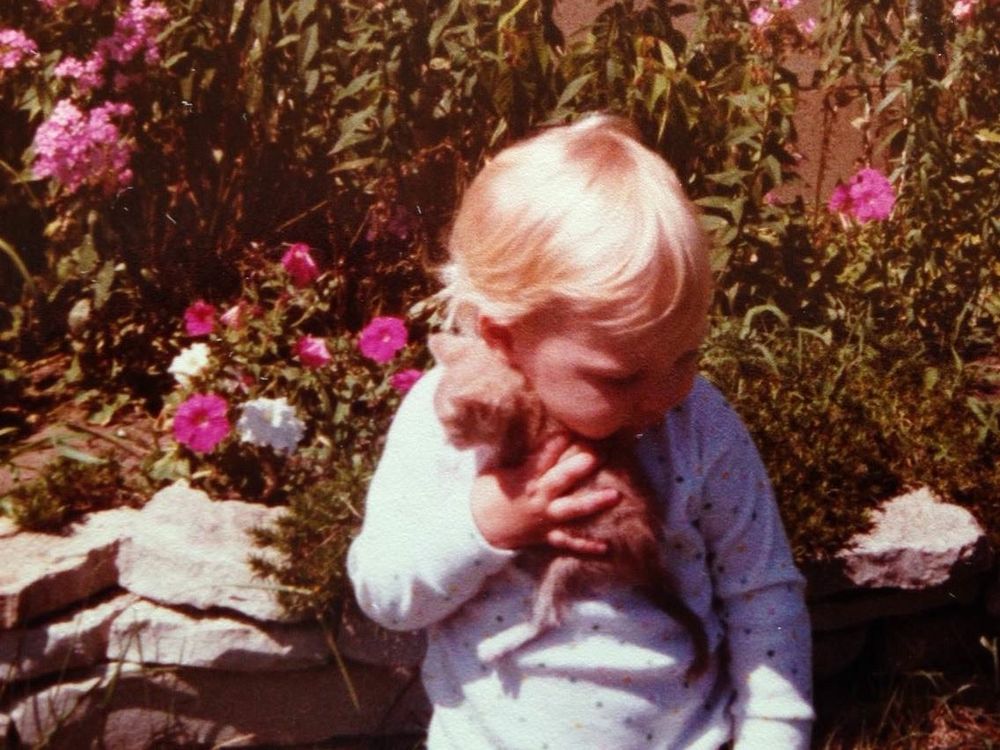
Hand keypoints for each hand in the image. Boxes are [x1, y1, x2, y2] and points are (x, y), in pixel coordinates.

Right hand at [470, 433, 620, 552]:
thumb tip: (530, 433)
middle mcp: (539, 498)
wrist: (478, 529)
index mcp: (525, 478)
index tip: (574, 427)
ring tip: (615, 495)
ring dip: (593, 503)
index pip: (543, 455)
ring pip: (572, 510)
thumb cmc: (487, 494)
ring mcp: (546, 518)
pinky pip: (569, 542)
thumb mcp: (496, 470)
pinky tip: (606, 546)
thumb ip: (518, 457)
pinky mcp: (548, 535)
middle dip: (580, 466)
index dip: (559, 441)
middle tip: (598, 453)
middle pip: (561, 479)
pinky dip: (586, 545)